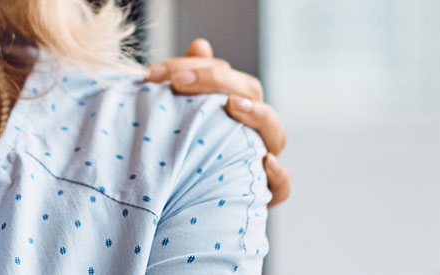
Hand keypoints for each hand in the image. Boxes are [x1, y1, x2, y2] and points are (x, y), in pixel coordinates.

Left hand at [145, 38, 290, 207]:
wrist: (177, 211)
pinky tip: (264, 161)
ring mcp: (260, 160)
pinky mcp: (262, 195)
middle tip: (180, 83)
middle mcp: (251, 130)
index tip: (157, 74)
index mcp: (234, 107)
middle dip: (216, 81)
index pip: (226, 76)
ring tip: (231, 105)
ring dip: (256, 115)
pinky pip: (282, 187)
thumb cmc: (181, 158)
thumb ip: (189, 81)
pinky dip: (278, 174)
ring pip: (275, 134)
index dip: (195, 68)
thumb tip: (201, 45)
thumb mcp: (179, 118)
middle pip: (251, 94)